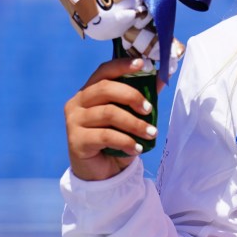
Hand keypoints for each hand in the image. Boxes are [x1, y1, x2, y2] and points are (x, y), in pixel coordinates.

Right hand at [64, 57, 159, 180]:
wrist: (101, 172)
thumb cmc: (116, 139)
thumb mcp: (130, 117)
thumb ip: (143, 97)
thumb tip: (163, 77)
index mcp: (89, 91)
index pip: (104, 71)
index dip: (123, 65)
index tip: (143, 64)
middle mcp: (77, 102)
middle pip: (106, 89)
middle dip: (132, 96)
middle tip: (149, 109)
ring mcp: (74, 121)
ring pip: (109, 113)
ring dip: (135, 124)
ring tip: (151, 133)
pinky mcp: (76, 140)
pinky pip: (106, 136)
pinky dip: (126, 141)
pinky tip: (137, 148)